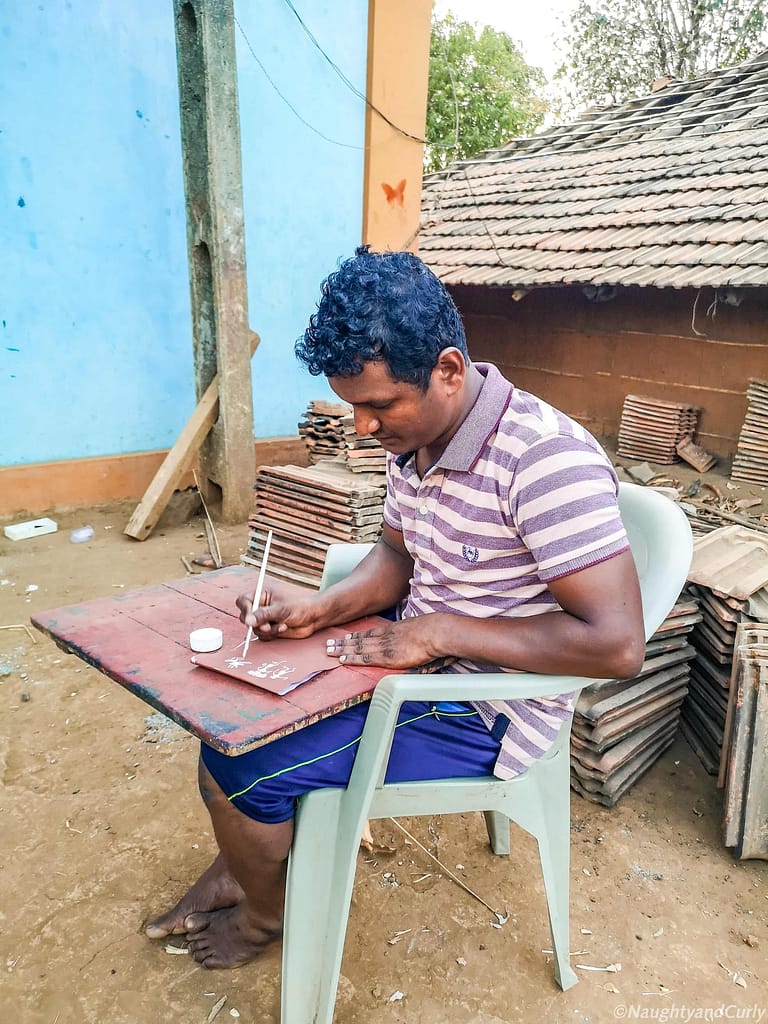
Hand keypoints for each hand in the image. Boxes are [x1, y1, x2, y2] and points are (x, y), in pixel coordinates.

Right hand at [235, 577, 322, 639]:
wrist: (313, 618)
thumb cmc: (300, 607)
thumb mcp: (281, 610)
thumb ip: (264, 615)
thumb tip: (248, 621)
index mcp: (262, 595)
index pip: (243, 601)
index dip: (245, 610)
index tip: (251, 619)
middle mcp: (261, 607)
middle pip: (245, 617)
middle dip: (257, 624)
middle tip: (268, 626)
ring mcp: (264, 619)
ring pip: (255, 629)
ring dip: (268, 630)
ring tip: (282, 625)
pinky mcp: (269, 629)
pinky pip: (262, 636)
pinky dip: (272, 635)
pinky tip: (283, 628)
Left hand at [325, 615, 445, 669]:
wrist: (436, 632)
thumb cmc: (434, 631)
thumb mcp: (420, 630)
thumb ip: (412, 636)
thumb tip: (414, 642)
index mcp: (393, 629)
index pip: (370, 633)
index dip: (356, 636)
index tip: (345, 638)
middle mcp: (385, 636)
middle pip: (360, 640)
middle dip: (342, 643)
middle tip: (328, 644)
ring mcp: (385, 646)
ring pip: (358, 648)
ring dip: (342, 650)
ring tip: (328, 651)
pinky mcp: (388, 657)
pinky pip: (366, 658)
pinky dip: (353, 659)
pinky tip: (342, 660)